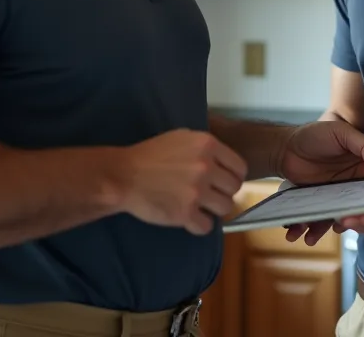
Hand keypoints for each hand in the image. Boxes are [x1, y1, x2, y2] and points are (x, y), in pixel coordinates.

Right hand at [118, 129, 248, 235]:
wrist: (123, 176)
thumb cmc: (150, 155)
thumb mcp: (182, 138)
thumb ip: (206, 148)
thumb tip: (224, 162)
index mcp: (208, 145)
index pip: (240, 167)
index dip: (233, 176)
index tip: (224, 182)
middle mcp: (206, 167)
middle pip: (234, 188)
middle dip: (223, 192)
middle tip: (209, 195)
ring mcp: (197, 191)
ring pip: (225, 207)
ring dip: (213, 209)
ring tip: (200, 207)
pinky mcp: (185, 213)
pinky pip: (207, 226)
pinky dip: (198, 225)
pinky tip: (189, 218)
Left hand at [278, 120, 363, 246]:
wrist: (285, 145)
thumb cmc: (316, 134)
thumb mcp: (343, 133)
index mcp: (363, 169)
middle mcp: (351, 186)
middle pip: (354, 209)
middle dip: (347, 222)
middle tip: (337, 230)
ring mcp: (333, 196)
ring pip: (332, 218)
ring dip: (320, 230)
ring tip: (309, 239)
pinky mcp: (316, 203)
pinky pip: (315, 218)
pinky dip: (305, 227)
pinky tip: (296, 233)